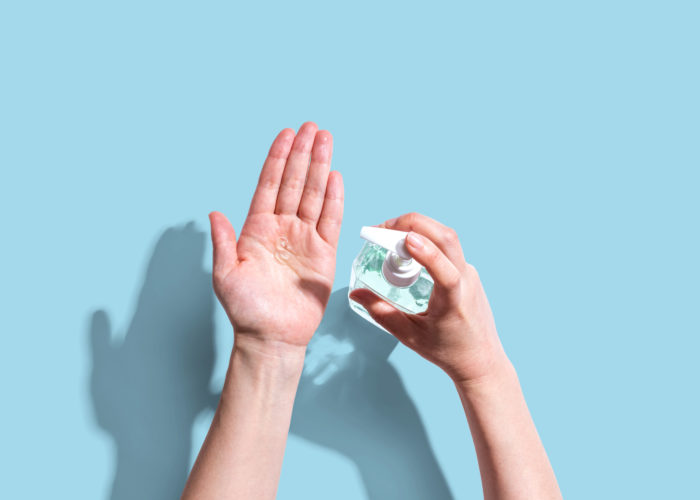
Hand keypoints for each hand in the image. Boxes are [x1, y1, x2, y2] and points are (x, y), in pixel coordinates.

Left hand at [210, 122, 343, 352]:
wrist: (272, 337)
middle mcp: (282, 229)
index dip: (278, 158)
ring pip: (314, 195)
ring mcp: (305, 239)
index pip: (269, 185)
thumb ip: (224, 242)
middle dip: (303, 154)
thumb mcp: (226, 275)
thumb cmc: (247, 310)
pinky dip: (334, 199)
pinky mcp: (325, 254)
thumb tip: (213, 213)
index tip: (286, 134)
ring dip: (319, 167)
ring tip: (326, 140)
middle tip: (311, 127)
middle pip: (294, 182)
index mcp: (257, 229)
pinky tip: (335, 177)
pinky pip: (331, 220)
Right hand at [349, 212, 506, 382]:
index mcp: (453, 300)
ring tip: (390, 235)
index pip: (445, 270)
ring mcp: (469, 272)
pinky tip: (407, 248)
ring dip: (419, 228)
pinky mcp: (467, 270)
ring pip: (447, 237)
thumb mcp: (409, 335)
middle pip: (446, 238)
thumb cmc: (447, 350)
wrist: (480, 358)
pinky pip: (447, 246)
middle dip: (413, 224)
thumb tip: (356, 293)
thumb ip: (382, 313)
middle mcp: (466, 280)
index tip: (406, 240)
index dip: (427, 253)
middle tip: (383, 228)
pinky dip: (425, 238)